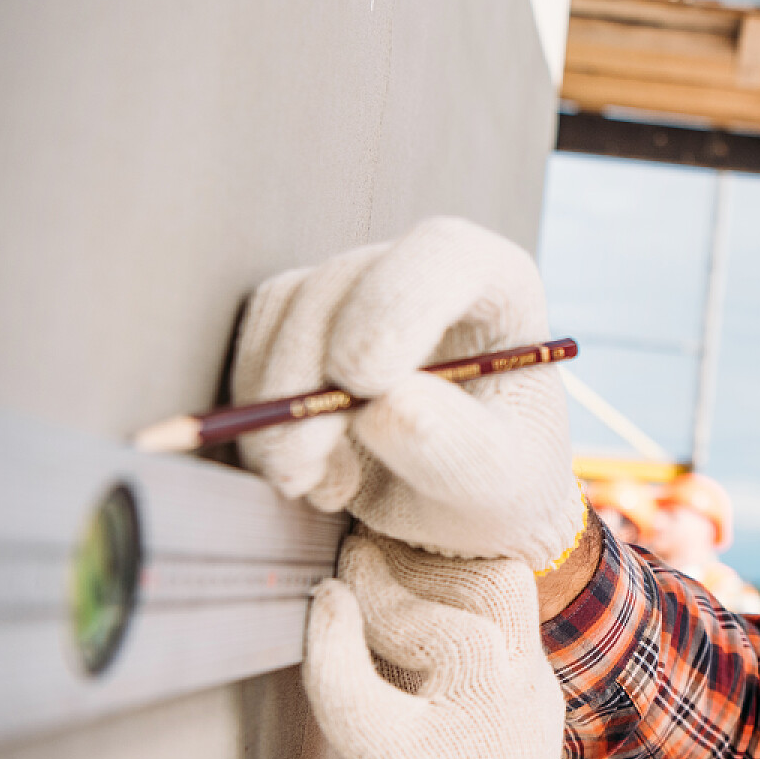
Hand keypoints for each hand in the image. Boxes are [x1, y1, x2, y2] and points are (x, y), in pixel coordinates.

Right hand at [233, 217, 582, 566]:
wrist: (461, 505)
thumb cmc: (498, 484)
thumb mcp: (496, 484)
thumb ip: (455, 446)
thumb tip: (383, 405)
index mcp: (500, 290)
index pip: (443, 253)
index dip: (394, 306)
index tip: (364, 385)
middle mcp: (426, 274)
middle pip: (343, 281)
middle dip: (307, 373)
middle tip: (305, 461)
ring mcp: (362, 291)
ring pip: (286, 309)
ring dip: (278, 403)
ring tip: (318, 485)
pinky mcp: (310, 325)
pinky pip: (259, 346)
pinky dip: (265, 416)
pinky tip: (311, 476)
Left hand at [303, 531, 592, 758]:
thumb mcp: (489, 737)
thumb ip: (467, 667)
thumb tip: (390, 585)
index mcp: (535, 691)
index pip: (509, 580)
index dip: (452, 542)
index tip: (399, 532)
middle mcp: (522, 706)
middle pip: (489, 587)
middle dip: (420, 550)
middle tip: (361, 542)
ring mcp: (477, 745)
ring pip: (439, 631)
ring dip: (379, 591)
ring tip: (341, 582)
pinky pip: (366, 700)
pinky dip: (332, 652)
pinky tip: (320, 618)